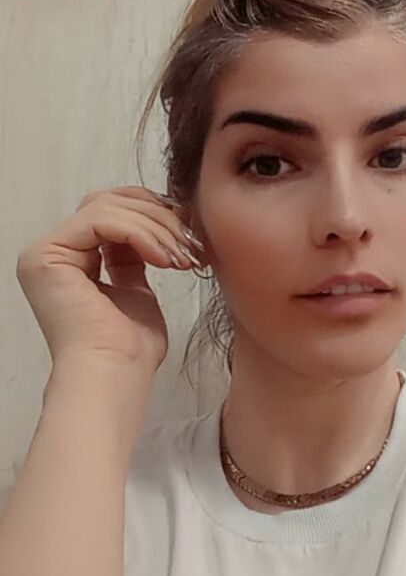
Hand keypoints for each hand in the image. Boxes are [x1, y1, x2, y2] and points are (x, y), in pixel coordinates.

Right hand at [15, 185, 204, 374]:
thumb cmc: (130, 349)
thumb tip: (163, 226)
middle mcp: (54, 254)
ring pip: (107, 207)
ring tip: (181, 256)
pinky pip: (100, 220)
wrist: (116, 374)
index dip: (155, 213)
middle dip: (156, 215)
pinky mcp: (47, 256)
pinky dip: (140, 233)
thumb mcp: (139, 291)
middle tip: (189, 241)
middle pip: (108, 201)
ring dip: (155, 227)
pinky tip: (163, 258)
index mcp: (73, 260)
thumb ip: (139, 257)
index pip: (113, 211)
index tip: (189, 235)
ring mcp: (46, 254)